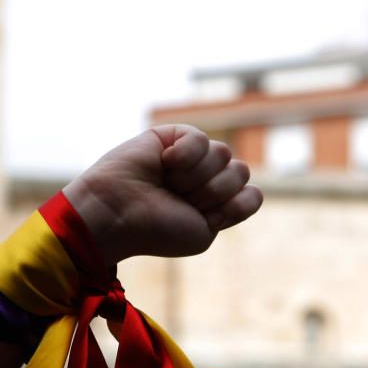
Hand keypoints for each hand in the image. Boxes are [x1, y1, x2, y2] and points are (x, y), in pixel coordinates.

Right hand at [62, 124, 262, 265]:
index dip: (230, 207)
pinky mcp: (172, 136)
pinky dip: (185, 155)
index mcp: (213, 205)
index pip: (250, 195)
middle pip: (241, 172)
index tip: (200, 219)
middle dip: (212, 192)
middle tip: (178, 201)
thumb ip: (235, 206)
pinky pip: (201, 139)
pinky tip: (163, 162)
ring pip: (224, 155)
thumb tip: (239, 168)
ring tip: (168, 184)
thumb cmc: (155, 230)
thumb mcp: (204, 231)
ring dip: (196, 177)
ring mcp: (189, 157)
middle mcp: (203, 179)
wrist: (117, 214)